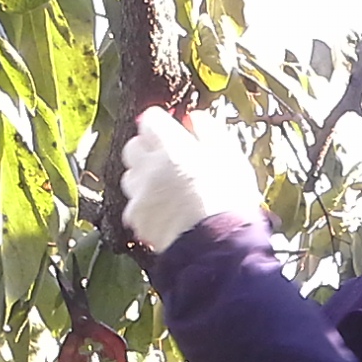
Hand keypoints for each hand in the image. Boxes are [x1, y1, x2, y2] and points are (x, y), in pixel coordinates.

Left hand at [121, 107, 260, 251]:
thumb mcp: (231, 158)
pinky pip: (134, 206)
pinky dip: (145, 207)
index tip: (170, 129)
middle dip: (146, 149)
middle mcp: (149, 166)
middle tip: (166, 158)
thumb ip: (210, 132)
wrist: (218, 244)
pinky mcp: (137, 219)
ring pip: (130, 177)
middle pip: (133, 147)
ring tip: (165, 188)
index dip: (160, 123)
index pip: (150, 120)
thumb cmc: (231, 198)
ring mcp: (140, 194)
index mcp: (172, 146)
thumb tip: (195, 117)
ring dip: (143, 178)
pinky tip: (163, 213)